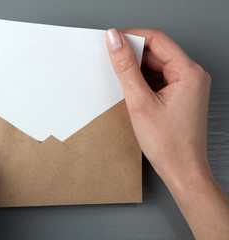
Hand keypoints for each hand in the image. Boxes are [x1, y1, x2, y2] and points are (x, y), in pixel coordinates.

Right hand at [105, 28, 228, 238]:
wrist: (182, 171)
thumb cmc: (168, 144)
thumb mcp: (140, 102)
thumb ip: (125, 68)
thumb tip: (115, 40)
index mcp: (189, 72)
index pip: (157, 39)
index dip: (132, 36)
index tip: (111, 39)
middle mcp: (191, 75)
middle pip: (157, 51)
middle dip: (132, 54)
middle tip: (111, 62)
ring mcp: (186, 86)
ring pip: (156, 65)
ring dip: (136, 68)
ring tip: (121, 81)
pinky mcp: (179, 95)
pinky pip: (158, 78)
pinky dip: (142, 80)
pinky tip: (131, 90)